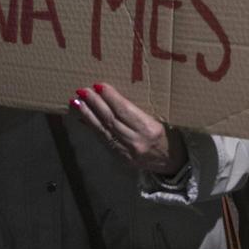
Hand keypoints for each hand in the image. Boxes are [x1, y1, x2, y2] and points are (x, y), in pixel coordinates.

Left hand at [70, 82, 187, 175]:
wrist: (173, 164)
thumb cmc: (168, 135)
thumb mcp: (159, 119)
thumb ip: (137, 111)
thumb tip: (111, 98)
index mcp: (150, 129)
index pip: (124, 111)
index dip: (110, 97)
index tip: (99, 85)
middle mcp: (136, 141)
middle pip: (111, 120)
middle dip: (94, 103)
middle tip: (82, 90)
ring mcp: (127, 153)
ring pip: (103, 130)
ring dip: (87, 115)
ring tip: (76, 102)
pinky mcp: (120, 159)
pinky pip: (103, 141)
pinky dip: (91, 128)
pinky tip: (82, 118)